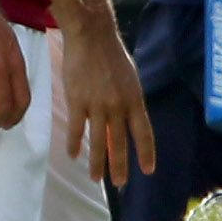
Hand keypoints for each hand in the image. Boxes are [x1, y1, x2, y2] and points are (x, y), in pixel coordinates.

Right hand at [56, 21, 155, 186]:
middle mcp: (118, 106)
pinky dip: (74, 143)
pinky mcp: (76, 101)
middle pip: (119, 143)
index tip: (147, 171)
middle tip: (119, 184)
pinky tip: (73, 155)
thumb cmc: (111, 54)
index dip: (146, 154)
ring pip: (98, 141)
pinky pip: (76, 128)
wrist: (90, 36)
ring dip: (97, 162)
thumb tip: (128, 118)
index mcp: (135, 100)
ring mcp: (97, 105)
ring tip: (95, 178)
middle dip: (120, 166)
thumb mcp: (130, 78)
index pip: (144, 133)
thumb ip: (129, 100)